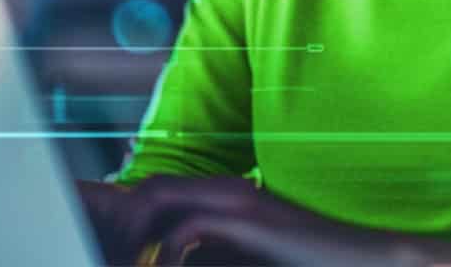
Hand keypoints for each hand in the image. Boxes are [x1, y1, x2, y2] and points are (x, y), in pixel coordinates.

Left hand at [81, 175, 427, 265]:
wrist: (367, 258)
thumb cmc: (307, 265)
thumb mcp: (247, 260)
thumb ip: (209, 256)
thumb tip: (164, 260)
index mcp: (220, 200)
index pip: (154, 194)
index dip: (115, 206)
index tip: (83, 221)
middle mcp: (223, 191)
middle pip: (146, 190)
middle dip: (109, 212)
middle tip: (85, 236)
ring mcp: (237, 201)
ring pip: (157, 198)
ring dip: (131, 229)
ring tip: (115, 256)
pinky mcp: (250, 220)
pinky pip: (187, 227)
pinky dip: (164, 250)